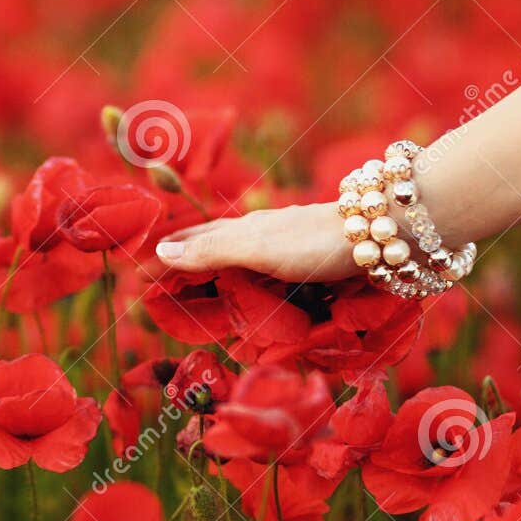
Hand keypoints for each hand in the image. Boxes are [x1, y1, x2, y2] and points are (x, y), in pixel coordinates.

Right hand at [154, 202, 355, 282]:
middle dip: (186, 261)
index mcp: (243, 230)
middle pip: (214, 247)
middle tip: (162, 283)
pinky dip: (248, 282)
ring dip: (216, 272)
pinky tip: (257, 290)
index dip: (166, 259)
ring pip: (240, 258)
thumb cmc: (315, 242)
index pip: (192, 243)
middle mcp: (262, 234)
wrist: (381, 234)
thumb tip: (160, 253)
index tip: (139, 277)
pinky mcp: (311, 260)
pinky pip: (267, 273)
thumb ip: (212, 251)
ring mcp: (287, 246)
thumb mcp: (257, 248)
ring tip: (200, 289)